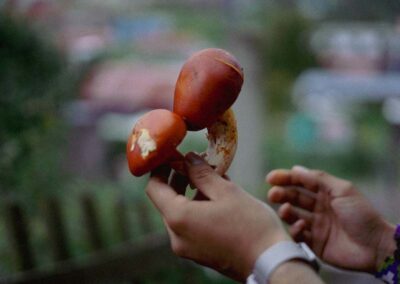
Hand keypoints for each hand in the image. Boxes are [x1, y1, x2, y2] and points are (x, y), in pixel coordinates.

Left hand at [146, 153, 288, 280]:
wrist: (270, 263)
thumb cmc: (251, 225)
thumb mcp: (226, 192)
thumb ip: (202, 173)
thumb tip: (188, 158)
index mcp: (179, 218)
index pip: (154, 187)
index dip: (161, 168)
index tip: (174, 156)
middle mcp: (176, 236)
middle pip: (166, 200)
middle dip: (179, 179)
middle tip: (197, 163)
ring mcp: (187, 248)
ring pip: (180, 213)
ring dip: (191, 193)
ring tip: (213, 179)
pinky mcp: (198, 254)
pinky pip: (190, 226)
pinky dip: (197, 209)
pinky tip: (218, 198)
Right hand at [267, 166, 395, 272]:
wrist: (375, 246)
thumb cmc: (362, 215)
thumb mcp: (343, 190)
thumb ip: (318, 178)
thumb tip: (296, 168)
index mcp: (325, 193)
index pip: (301, 182)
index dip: (285, 178)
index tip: (270, 178)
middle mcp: (318, 207)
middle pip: (294, 197)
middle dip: (281, 194)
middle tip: (273, 194)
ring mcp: (315, 225)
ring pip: (292, 215)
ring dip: (286, 211)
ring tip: (285, 210)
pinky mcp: (314, 243)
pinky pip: (298, 234)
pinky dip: (295, 229)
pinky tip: (301, 225)